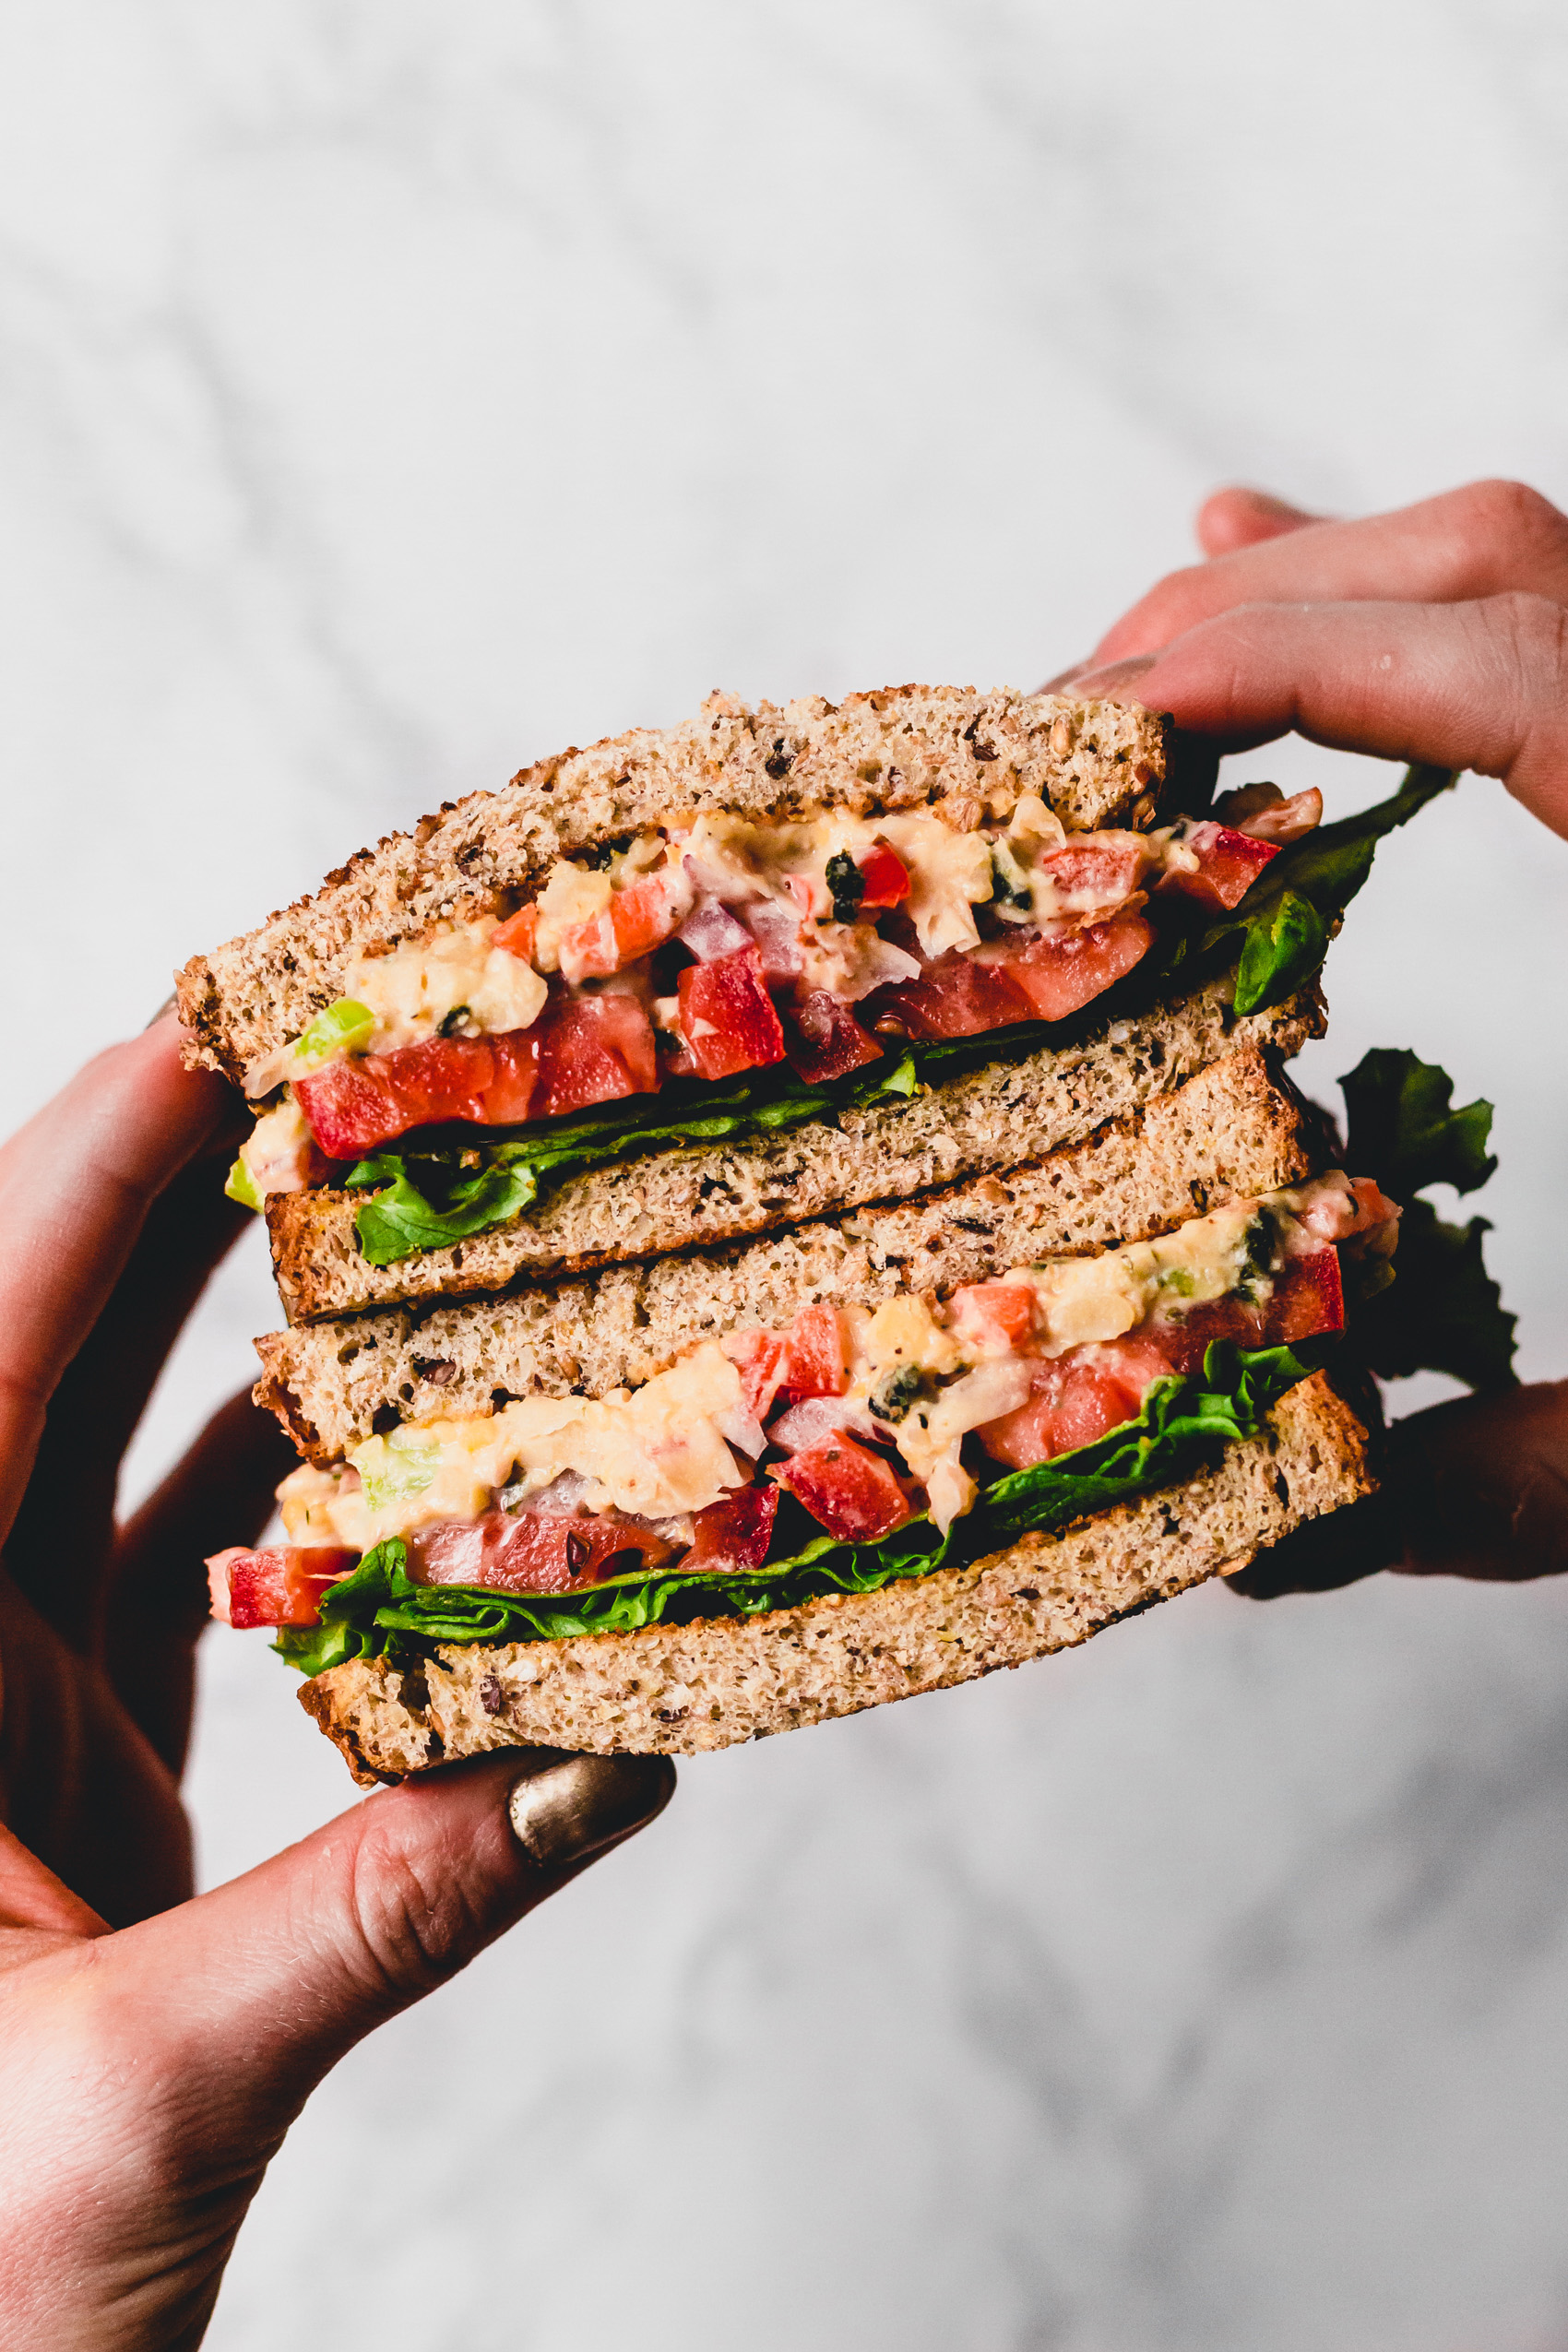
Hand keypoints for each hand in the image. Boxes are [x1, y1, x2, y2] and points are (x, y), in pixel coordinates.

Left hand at [0, 1025, 673, 2348]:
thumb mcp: (145, 2106)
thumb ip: (376, 1918)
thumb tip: (602, 1761)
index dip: (77, 1184)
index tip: (201, 1026)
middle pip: (24, 1367)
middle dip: (152, 1197)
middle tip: (298, 1044)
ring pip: (94, 1453)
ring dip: (211, 1319)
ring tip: (339, 1174)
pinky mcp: (66, 1775)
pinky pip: (162, 1575)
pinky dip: (269, 1490)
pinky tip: (363, 1417)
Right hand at [1068, 479, 1567, 1591]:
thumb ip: (1507, 1491)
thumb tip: (1270, 1547)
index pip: (1504, 667)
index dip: (1277, 658)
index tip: (1099, 731)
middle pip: (1499, 561)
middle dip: (1257, 613)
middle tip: (1078, 728)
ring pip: (1539, 565)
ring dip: (1331, 593)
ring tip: (1153, 674)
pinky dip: (1423, 611)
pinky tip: (1308, 592)